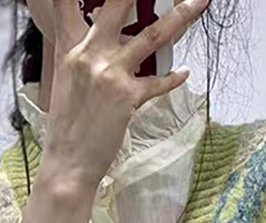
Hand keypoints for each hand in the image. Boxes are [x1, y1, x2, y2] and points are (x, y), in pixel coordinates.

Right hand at [43, 0, 209, 189]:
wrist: (68, 163)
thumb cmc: (69, 127)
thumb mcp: (67, 80)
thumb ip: (83, 52)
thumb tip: (104, 39)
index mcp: (71, 48)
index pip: (67, 4)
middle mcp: (89, 54)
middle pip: (118, 3)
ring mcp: (109, 74)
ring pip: (152, 34)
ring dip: (180, 16)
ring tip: (198, 3)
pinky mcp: (127, 97)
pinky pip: (158, 82)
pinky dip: (174, 77)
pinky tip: (183, 72)